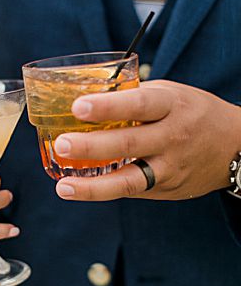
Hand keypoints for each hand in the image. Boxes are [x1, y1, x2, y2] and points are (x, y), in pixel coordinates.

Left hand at [53, 80, 240, 200]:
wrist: (236, 145)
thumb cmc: (191, 112)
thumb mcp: (169, 94)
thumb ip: (132, 97)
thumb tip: (82, 95)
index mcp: (171, 106)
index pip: (138, 104)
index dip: (108, 106)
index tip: (78, 106)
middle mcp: (172, 137)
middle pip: (129, 143)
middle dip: (92, 146)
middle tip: (61, 144)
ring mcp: (170, 167)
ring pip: (131, 180)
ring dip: (94, 187)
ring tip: (64, 187)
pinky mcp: (166, 188)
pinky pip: (132, 191)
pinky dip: (103, 191)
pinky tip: (77, 189)